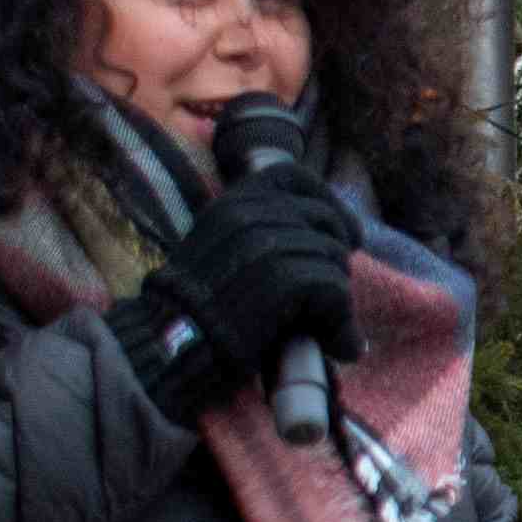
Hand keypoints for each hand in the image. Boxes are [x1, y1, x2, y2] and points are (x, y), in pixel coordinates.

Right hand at [138, 163, 362, 409]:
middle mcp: (248, 214)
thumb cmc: (201, 307)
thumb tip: (338, 234)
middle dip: (337, 253)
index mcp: (232, 202)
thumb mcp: (221, 250)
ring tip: (324, 322)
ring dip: (337, 293)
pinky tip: (334, 342)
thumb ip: (263, 233)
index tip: (347, 234)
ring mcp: (265, 244)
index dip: (329, 203)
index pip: (295, 176)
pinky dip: (341, 319)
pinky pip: (335, 288)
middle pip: (324, 218)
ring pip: (334, 255)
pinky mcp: (282, 278)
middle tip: (331, 289)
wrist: (174, 344)